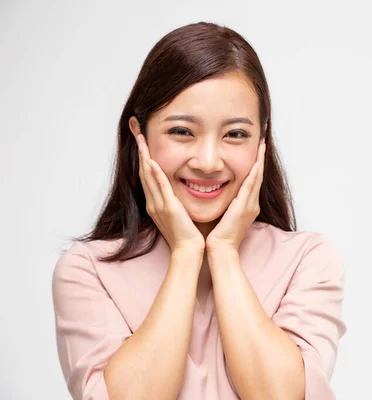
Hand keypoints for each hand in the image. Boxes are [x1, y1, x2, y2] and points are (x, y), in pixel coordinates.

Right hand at [135, 134, 204, 252]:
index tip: (142, 140)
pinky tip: (152, 161)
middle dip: (140, 150)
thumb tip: (178, 187)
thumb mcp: (178, 212)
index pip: (147, 175)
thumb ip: (175, 199)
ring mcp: (158, 205)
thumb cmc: (187, 233)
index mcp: (155, 203)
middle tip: (136, 131)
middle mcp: (153, 202)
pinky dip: (155, 174)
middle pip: (143, 171)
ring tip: (141, 139)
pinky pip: (160, 188)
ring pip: (148, 176)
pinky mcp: (168, 208)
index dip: (144, 156)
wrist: (188, 250)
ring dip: (145, 156)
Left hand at [206, 139, 265, 251]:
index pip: (252, 180)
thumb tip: (215, 193)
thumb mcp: (224, 216)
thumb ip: (224, 204)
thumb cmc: (218, 237)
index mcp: (247, 206)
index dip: (255, 165)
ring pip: (257, 178)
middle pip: (258, 176)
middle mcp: (252, 204)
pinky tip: (256, 161)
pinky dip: (254, 172)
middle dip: (260, 158)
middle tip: (262, 141)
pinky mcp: (245, 207)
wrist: (221, 250)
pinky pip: (251, 185)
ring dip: (259, 160)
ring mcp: (250, 205)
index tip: (256, 150)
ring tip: (261, 145)